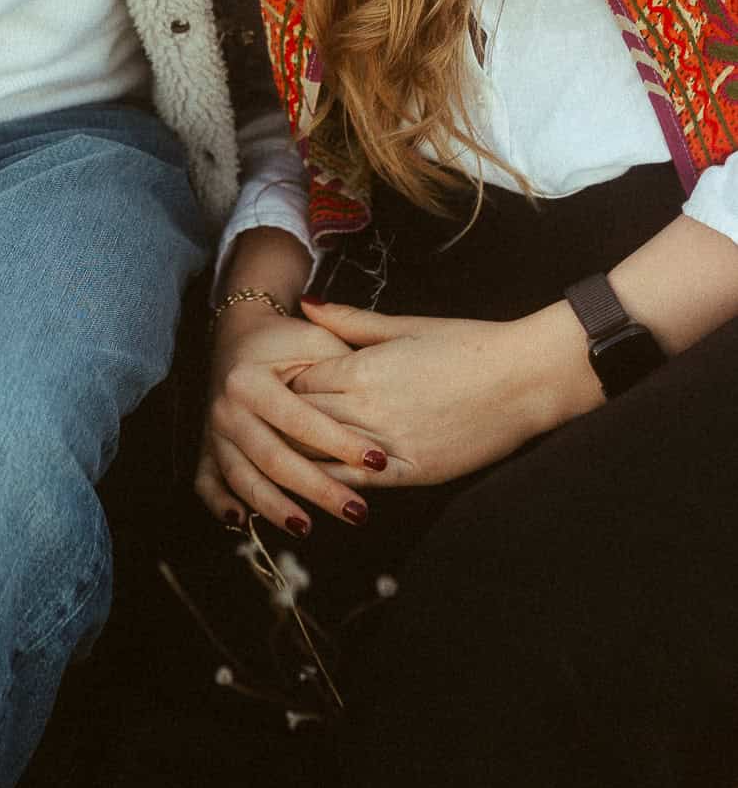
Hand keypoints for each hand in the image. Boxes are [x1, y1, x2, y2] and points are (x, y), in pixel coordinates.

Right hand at [195, 297, 388, 534]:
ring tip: (306, 528)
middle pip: (273, 458)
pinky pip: (206, 482)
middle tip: (356, 512)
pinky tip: (241, 521)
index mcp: (249, 380)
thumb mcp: (315, 342)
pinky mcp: (207, 446)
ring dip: (273, 507)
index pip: (299, 420)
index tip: (378, 461)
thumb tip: (379, 411)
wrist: (240, 333)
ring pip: (242, 477)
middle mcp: (225, 408)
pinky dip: (219, 503)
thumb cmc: (288, 340)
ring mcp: (213, 431)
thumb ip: (340, 373)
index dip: (339, 442)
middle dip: (317, 488)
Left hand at [290, 296, 600, 486]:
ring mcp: (391, 443)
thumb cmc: (467, 343)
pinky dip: (336, 481)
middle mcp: (370, 408)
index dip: (283, 384)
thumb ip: (349, 320)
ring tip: (279, 454)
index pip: (300, 381)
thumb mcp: (405, 324)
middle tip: (264, 423)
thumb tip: (305, 304)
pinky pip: (360, 482)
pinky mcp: (413, 471)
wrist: (524, 378)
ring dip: (300, 454)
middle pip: (304, 420)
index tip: (271, 386)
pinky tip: (319, 483)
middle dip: (282, 420)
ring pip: (324, 454)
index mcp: (364, 367)